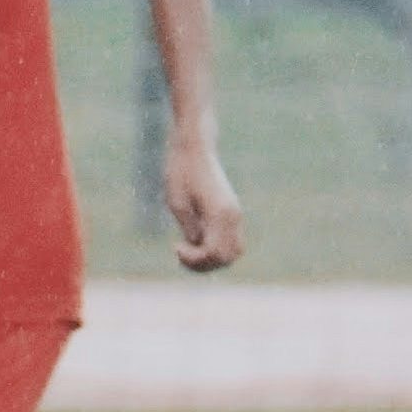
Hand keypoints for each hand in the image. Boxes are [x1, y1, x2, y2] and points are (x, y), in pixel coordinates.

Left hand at [165, 143, 247, 272]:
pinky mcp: (232, 212)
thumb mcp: (177, 203)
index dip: (194, 259)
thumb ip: (190, 228)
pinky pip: (232, 241)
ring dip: (213, 258)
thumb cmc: (181, 171)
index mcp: (220, 213)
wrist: (194, 147)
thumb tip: (199, 247)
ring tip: (190, 251)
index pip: (214, 252)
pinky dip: (217, 248)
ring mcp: (235, 214)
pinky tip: (197, 241)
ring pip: (234, 252)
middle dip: (205, 263)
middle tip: (181, 253)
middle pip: (228, 257)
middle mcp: (233, 216)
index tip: (176, 246)